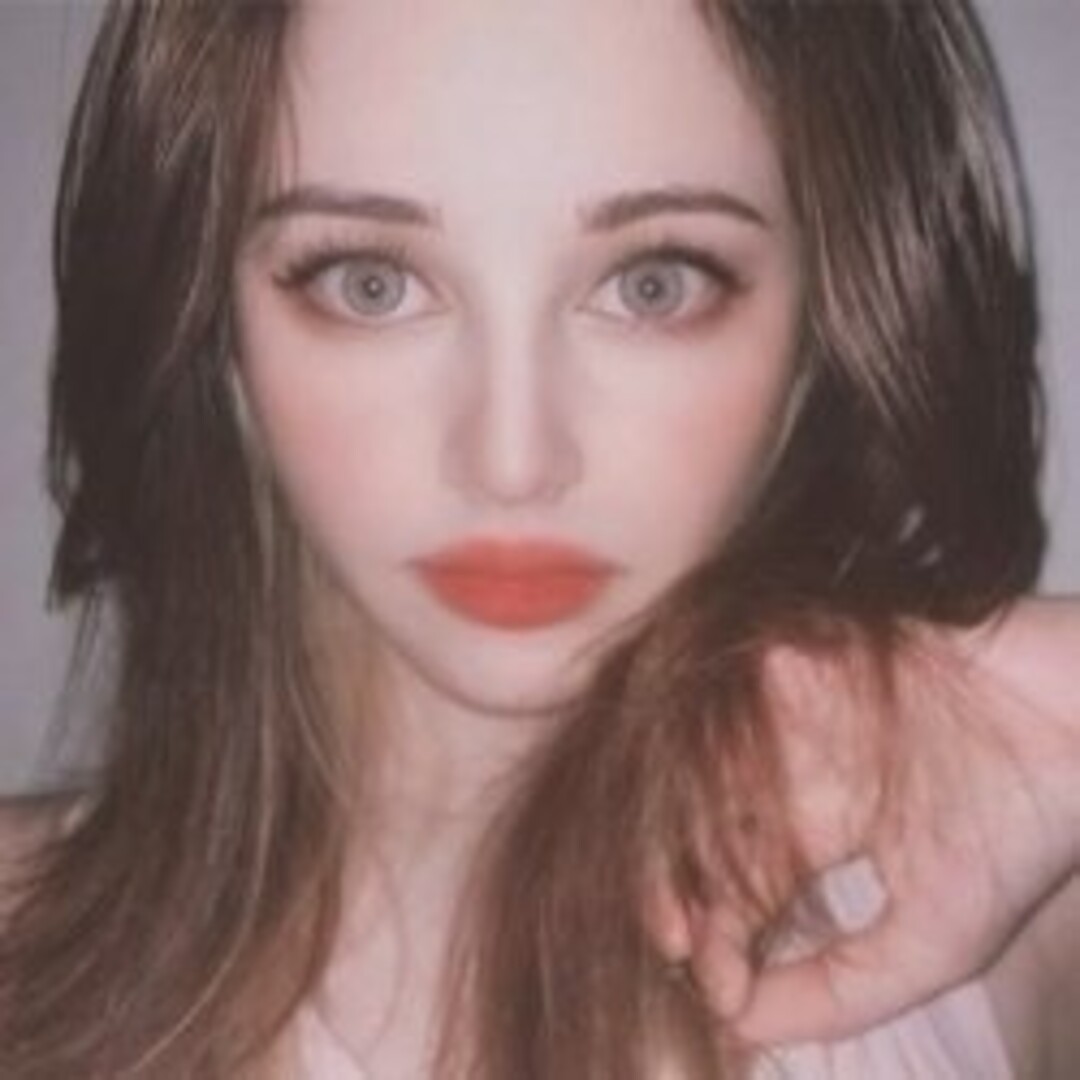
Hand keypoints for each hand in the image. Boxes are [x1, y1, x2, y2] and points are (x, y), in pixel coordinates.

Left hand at [649, 597, 1079, 1045]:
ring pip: (714, 749)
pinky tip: (738, 759)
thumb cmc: (1020, 827)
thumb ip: (842, 987)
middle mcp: (794, 763)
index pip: (731, 876)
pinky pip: (756, 673)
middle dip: (675, 874)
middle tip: (670, 928)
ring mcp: (800, 703)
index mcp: (814, 825)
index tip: (698, 972)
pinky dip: (739, 713)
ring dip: (693, 805)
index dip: (707, 928)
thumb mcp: (935, 937)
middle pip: (703, 813)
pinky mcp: (821, 645)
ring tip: (695, 855)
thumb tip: (739, 1026)